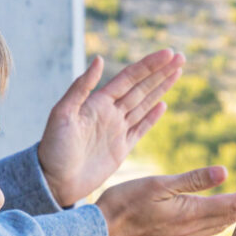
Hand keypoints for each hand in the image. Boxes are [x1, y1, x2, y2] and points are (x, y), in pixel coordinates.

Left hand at [38, 49, 184, 206]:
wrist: (55, 182)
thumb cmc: (54, 148)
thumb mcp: (62, 114)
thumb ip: (81, 88)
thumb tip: (99, 59)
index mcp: (98, 102)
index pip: (129, 77)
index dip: (149, 65)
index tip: (169, 53)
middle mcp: (110, 113)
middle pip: (141, 87)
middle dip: (161, 72)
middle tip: (181, 57)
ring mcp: (117, 130)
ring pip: (145, 104)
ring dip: (160, 88)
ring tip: (177, 73)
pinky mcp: (121, 148)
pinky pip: (141, 128)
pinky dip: (153, 116)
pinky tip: (163, 104)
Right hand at [95, 166, 235, 235]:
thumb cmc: (122, 204)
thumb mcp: (157, 184)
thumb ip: (191, 180)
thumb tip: (224, 172)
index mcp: (190, 215)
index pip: (233, 206)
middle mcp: (190, 232)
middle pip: (232, 220)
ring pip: (220, 228)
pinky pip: (205, 233)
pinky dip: (220, 223)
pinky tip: (222, 218)